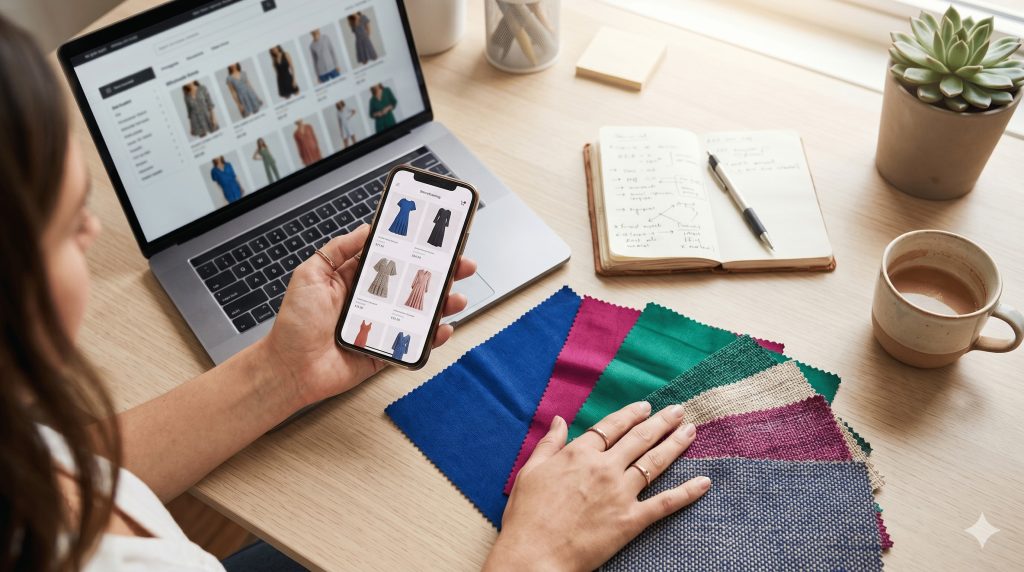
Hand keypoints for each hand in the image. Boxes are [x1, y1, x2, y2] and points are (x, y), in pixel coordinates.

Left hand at [261, 225, 476, 407]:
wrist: (289, 368)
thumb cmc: (294, 323)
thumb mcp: (311, 274)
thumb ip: (339, 249)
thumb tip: (367, 228)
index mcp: (358, 278)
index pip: (395, 258)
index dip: (417, 249)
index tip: (438, 240)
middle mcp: (374, 300)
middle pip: (416, 283)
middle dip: (443, 273)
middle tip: (462, 265)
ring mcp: (384, 325)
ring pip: (422, 312)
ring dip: (444, 303)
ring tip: (456, 297)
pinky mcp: (387, 351)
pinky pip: (416, 343)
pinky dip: (433, 337)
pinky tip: (443, 328)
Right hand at [484, 402, 710, 571]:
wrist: (534, 555)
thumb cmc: (526, 516)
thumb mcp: (530, 472)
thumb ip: (549, 444)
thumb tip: (558, 420)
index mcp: (579, 454)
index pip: (611, 427)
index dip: (630, 415)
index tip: (645, 407)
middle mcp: (604, 468)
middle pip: (639, 439)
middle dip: (661, 422)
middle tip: (678, 410)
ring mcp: (620, 493)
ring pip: (655, 462)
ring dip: (676, 444)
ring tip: (690, 430)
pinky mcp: (631, 520)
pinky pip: (665, 503)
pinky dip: (687, 492)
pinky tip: (704, 482)